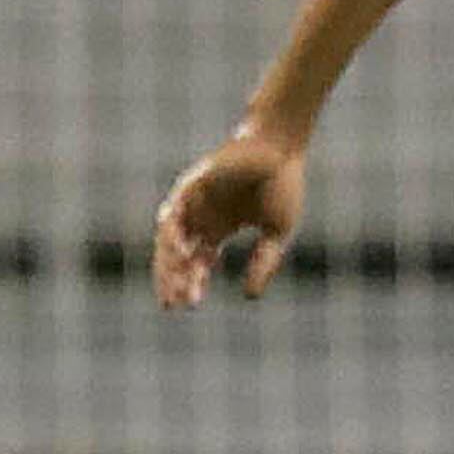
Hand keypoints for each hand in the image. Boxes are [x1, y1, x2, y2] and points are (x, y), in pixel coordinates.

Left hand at [152, 127, 307, 307]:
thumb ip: (264, 262)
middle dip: (175, 279)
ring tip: (175, 285)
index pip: (197, 261)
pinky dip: (174, 235)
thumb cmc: (282, 184)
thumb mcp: (277, 232)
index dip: (192, 282)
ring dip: (170, 262)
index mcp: (219, 226)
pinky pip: (175, 214)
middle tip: (174, 304)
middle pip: (179, 255)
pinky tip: (182, 254)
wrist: (281, 148)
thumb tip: (249, 297)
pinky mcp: (191, 185)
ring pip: (171, 238)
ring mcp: (193, 201)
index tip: (191, 304)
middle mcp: (200, 216)